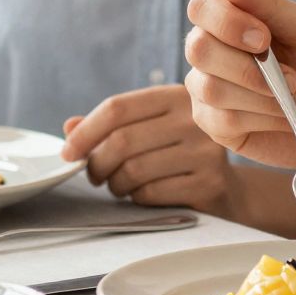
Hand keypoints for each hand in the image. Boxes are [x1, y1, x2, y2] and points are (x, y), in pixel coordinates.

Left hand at [61, 84, 240, 214]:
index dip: (86, 131)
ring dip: (115, 184)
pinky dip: (137, 198)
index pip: (118, 107)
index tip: (67, 153)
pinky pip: (151, 193)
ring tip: (120, 185)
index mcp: (175, 96)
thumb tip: (69, 127)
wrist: (227, 188)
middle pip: (122, 140)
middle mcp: (194, 117)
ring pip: (133, 170)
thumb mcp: (149, 129)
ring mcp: (205, 150)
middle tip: (94, 176)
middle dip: (96, 164)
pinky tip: (142, 195)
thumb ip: (111, 126)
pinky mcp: (210, 181)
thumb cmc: (178, 154)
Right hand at [183, 0, 295, 169]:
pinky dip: (267, 119)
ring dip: (267, 98)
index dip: (227, 21)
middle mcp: (211, 51)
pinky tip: (291, 118)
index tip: (265, 38)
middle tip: (294, 78)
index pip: (202, 7)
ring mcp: (208, 90)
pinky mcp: (216, 125)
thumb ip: (269, 4)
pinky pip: (225, 121)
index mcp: (229, 18)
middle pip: (199, 49)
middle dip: (249, 67)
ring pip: (213, 89)